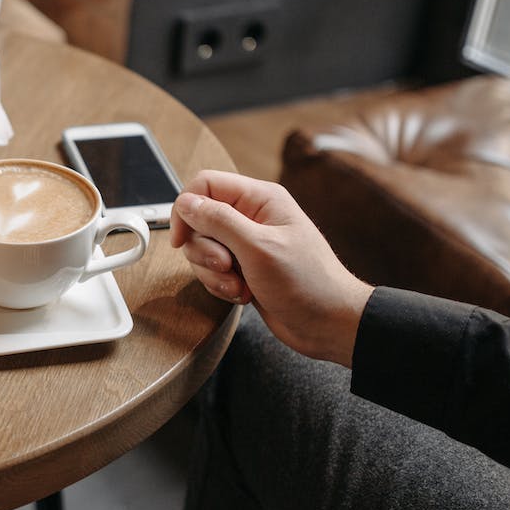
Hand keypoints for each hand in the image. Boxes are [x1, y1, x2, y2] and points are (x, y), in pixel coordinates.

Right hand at [170, 170, 373, 366]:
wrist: (328, 324)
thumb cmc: (308, 283)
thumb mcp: (259, 247)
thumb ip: (219, 221)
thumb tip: (185, 203)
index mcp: (259, 199)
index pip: (204, 186)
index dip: (186, 210)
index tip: (181, 239)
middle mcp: (250, 217)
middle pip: (198, 221)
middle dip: (204, 250)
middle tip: (227, 265)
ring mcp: (246, 243)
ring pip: (202, 249)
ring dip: (213, 273)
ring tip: (240, 285)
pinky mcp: (243, 267)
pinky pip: (212, 271)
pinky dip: (221, 286)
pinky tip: (245, 294)